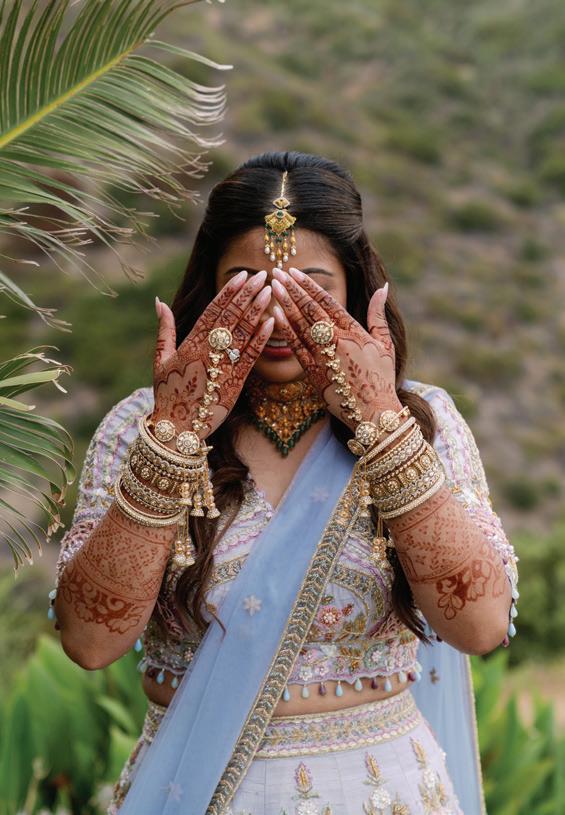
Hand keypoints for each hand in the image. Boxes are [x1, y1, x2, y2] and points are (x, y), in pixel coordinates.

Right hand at [151, 270, 273, 438]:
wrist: (177, 428)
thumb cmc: (168, 393)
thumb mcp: (160, 360)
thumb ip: (164, 330)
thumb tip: (159, 302)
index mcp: (190, 344)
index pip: (212, 311)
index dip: (228, 292)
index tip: (241, 275)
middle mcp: (207, 351)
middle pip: (230, 317)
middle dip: (246, 295)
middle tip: (262, 276)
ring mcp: (222, 366)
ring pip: (242, 333)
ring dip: (257, 311)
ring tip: (270, 292)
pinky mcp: (235, 382)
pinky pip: (250, 356)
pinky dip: (261, 339)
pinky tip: (272, 323)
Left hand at [271, 267, 401, 430]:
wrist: (374, 413)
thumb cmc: (381, 379)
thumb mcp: (385, 344)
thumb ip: (379, 314)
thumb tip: (383, 287)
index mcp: (354, 332)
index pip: (327, 302)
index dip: (309, 285)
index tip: (295, 272)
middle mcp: (336, 341)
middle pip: (310, 309)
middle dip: (292, 289)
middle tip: (276, 272)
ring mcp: (323, 357)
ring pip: (300, 325)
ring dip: (285, 304)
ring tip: (273, 287)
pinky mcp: (313, 373)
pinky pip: (296, 348)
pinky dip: (286, 331)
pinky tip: (274, 316)